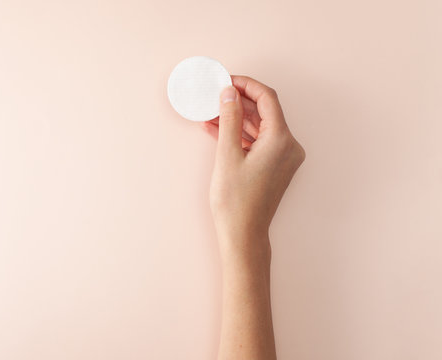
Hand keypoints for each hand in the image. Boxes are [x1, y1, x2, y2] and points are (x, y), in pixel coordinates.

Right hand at [202, 75, 304, 255]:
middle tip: (215, 96)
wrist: (243, 233)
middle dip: (238, 102)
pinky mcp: (275, 166)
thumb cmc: (236, 201)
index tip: (227, 80)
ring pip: (259, 127)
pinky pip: (258, 142)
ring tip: (210, 113)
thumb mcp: (227, 154)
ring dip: (236, 119)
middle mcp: (289, 146)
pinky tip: (217, 129)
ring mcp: (283, 157)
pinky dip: (240, 135)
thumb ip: (229, 119)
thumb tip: (228, 93)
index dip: (246, 85)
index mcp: (282, 140)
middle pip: (264, 112)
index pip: (267, 99)